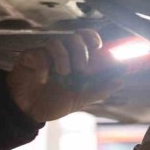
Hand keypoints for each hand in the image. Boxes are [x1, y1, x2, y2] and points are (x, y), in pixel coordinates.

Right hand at [6, 29, 123, 122]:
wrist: (28, 112)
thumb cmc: (53, 102)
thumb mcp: (80, 99)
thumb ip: (99, 90)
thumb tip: (120, 80)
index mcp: (75, 61)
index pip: (87, 40)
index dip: (94, 40)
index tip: (99, 49)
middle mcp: (61, 54)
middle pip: (74, 37)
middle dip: (81, 51)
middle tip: (82, 69)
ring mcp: (44, 55)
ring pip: (56, 42)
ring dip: (63, 58)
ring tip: (63, 75)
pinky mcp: (29, 58)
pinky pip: (38, 54)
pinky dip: (43, 67)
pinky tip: (42, 80)